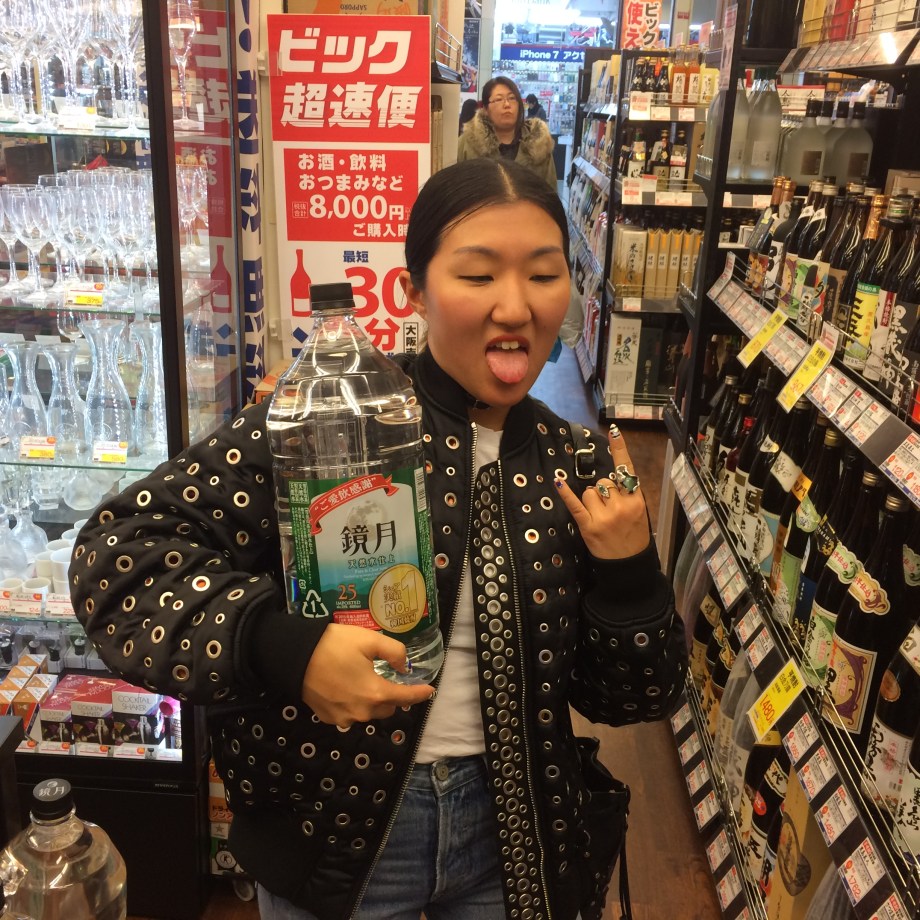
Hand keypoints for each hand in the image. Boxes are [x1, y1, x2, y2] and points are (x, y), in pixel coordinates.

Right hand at [301, 623, 434, 726]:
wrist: (294, 657)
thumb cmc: (335, 645)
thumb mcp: (370, 640)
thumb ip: (394, 652)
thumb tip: (403, 666)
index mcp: (375, 693)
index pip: (406, 697)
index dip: (420, 693)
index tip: (429, 690)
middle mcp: (362, 712)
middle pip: (387, 707)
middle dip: (392, 695)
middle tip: (387, 677)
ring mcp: (344, 718)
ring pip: (368, 712)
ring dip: (372, 701)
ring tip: (363, 680)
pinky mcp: (328, 718)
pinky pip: (350, 714)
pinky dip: (354, 704)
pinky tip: (346, 688)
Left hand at [554, 424, 650, 559]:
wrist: (629, 566)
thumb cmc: (634, 536)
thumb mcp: (640, 513)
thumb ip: (627, 494)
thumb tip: (608, 479)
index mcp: (636, 500)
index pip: (627, 471)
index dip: (620, 450)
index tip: (615, 432)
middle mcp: (621, 506)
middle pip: (603, 482)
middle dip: (603, 491)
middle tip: (609, 509)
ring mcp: (603, 517)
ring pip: (589, 491)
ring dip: (591, 500)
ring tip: (599, 516)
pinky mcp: (588, 526)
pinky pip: (575, 505)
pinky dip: (566, 494)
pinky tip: (558, 483)